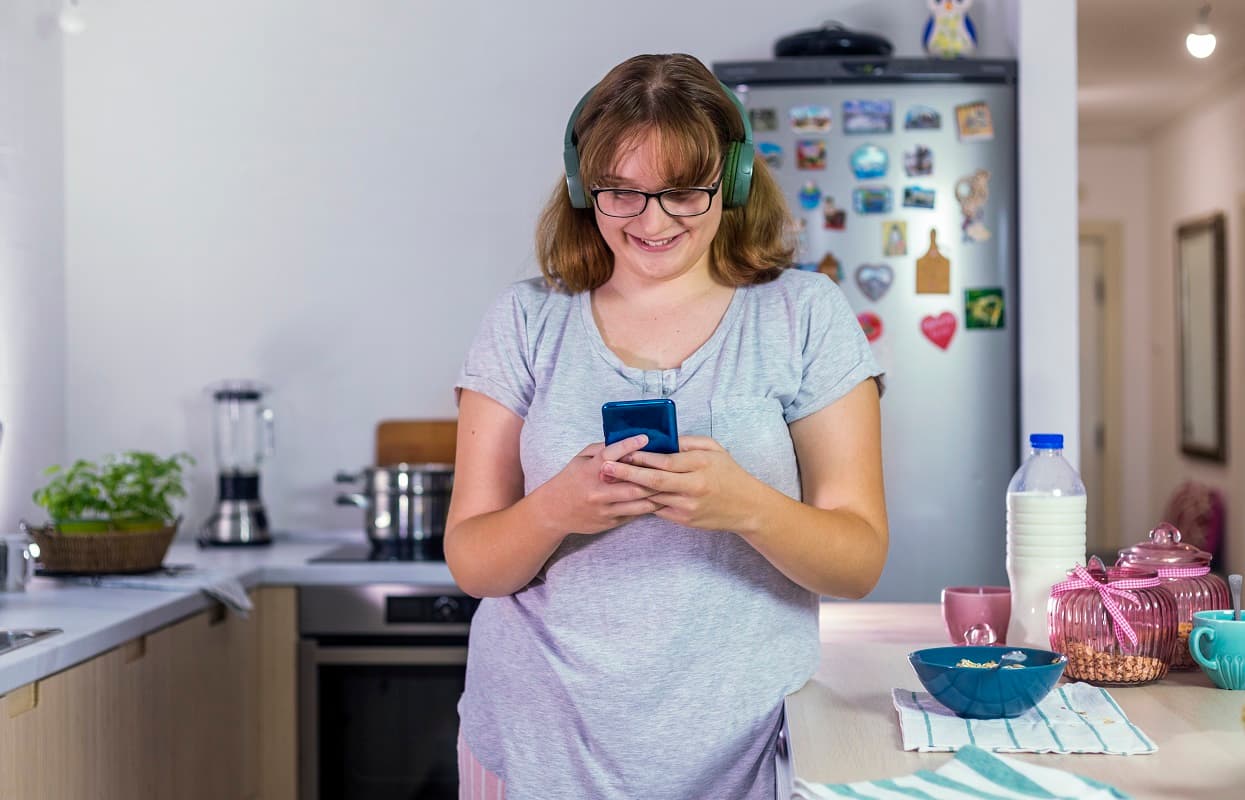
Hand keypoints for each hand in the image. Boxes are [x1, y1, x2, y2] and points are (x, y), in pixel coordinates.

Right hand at [532, 435, 662, 535]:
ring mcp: (605, 509)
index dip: (629, 445)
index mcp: (589, 471)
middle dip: (653, 477)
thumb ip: (601, 450)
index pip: (610, 455)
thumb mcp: (580, 460)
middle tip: (671, 468)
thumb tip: (625, 440)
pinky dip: (649, 506)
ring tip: (673, 486)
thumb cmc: (570, 481)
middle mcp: (598, 491)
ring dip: (657, 495)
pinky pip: (634, 514)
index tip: (645, 438)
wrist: (553, 512)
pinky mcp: (610, 521)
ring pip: (638, 503)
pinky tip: (662, 499)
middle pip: (632, 485)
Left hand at [601, 436, 764, 532]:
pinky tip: (627, 494)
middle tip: (606, 468)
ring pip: (653, 497)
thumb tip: (660, 438)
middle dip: (627, 473)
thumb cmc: (729, 473)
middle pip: (654, 481)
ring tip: (610, 480)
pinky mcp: (684, 520)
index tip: (623, 451)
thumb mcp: (714, 449)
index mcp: (701, 466)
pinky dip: (643, 500)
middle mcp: (694, 487)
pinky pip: (658, 508)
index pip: (666, 461)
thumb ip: (687, 442)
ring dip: (630, 489)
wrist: (746, 508)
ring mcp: (688, 507)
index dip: (642, 457)